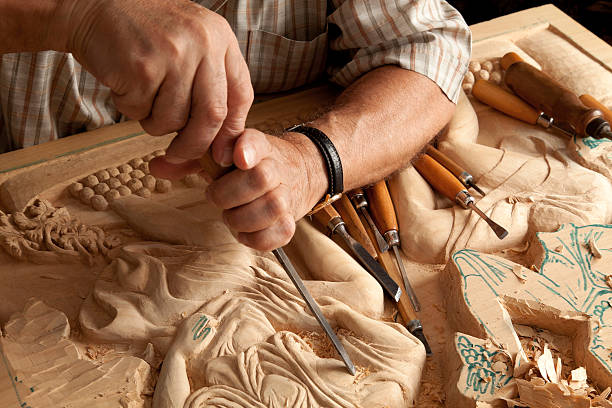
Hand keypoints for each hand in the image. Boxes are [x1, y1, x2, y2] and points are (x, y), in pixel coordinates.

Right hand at [60, 0, 252, 174]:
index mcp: (221, 38)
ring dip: (155, 123)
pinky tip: (125, 83)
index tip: (219, 153)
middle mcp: (203, 43)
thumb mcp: (192, 45)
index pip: (241, 96)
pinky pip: (142, 113)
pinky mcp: (142, 67)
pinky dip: (132, 109)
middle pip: (213, 115)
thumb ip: (212, 85)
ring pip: (174, 120)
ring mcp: (173, 54)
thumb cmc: (145, 34)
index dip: (230, 130)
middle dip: (194, 145)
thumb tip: (224, 146)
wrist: (92, 4)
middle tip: (178, 154)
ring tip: (143, 95)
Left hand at [205, 130, 326, 250]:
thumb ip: (217, 147)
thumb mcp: (235, 147)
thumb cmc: (253, 165)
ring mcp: (287, 196)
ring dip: (242, 219)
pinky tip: (244, 233)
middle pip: (261, 178)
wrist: (297, 172)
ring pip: (273, 208)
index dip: (248, 149)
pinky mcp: (290, 220)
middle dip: (228, 194)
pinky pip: (281, 234)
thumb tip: (209, 156)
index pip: (256, 142)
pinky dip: (257, 239)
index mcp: (261, 147)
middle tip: (215, 197)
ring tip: (230, 216)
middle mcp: (278, 169)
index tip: (240, 160)